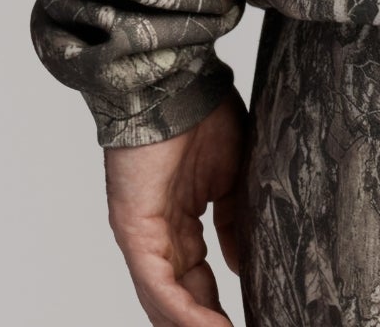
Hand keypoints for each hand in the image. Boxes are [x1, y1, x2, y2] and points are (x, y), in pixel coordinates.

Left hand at [104, 94, 248, 325]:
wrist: (177, 77)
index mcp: (178, 219)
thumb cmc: (204, 110)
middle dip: (204, 322)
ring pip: (164, 299)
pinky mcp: (133, 229)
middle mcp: (156, 233)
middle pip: (178, 297)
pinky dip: (182, 312)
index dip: (217, 307)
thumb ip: (234, 221)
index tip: (246, 322)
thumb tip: (240, 266)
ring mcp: (142, 234)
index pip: (196, 278)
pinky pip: (158, 283)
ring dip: (194, 325)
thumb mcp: (231, 175)